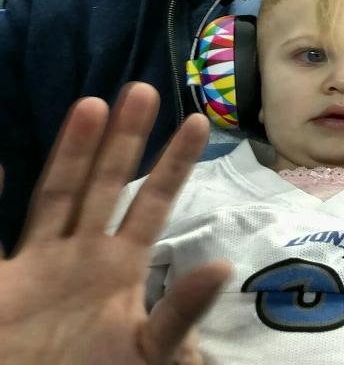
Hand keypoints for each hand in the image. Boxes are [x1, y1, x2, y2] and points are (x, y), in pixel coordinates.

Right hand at [0, 82, 230, 364]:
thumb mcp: (151, 350)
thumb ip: (181, 311)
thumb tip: (223, 267)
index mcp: (120, 268)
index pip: (152, 204)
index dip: (173, 164)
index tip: (200, 122)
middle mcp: (80, 256)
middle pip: (105, 184)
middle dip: (125, 139)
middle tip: (144, 89)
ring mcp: (37, 266)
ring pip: (57, 195)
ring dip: (73, 151)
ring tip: (94, 104)